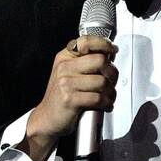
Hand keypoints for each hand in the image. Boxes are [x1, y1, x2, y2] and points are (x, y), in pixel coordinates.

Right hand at [22, 35, 118, 160]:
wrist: (47, 118)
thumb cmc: (61, 96)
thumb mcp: (68, 73)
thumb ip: (84, 62)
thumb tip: (109, 54)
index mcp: (64, 57)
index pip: (86, 41)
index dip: (104, 44)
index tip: (113, 50)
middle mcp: (64, 67)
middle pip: (100, 60)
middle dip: (112, 72)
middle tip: (112, 81)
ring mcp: (66, 83)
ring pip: (102, 81)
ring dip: (111, 92)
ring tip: (108, 96)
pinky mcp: (70, 99)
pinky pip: (98, 98)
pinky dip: (106, 103)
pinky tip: (104, 105)